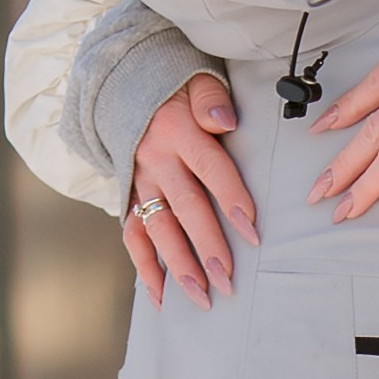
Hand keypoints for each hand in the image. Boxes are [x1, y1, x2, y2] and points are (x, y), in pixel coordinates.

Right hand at [126, 72, 255, 308]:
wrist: (125, 88)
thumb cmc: (178, 91)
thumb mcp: (196, 79)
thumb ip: (209, 99)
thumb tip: (225, 120)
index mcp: (178, 131)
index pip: (210, 168)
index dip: (231, 198)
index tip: (252, 231)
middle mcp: (156, 161)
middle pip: (184, 208)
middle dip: (206, 247)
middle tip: (227, 281)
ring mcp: (140, 183)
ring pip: (158, 229)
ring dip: (178, 266)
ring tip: (200, 298)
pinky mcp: (129, 198)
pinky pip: (133, 237)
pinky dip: (144, 268)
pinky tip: (162, 298)